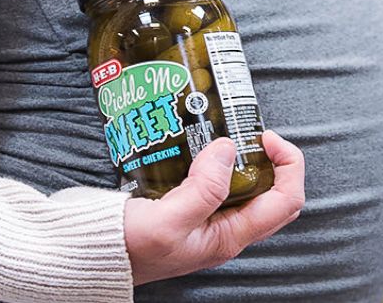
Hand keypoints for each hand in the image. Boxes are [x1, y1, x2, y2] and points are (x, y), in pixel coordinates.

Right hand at [124, 130, 304, 284]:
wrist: (94, 253)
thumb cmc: (129, 248)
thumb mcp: (168, 222)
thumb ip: (203, 190)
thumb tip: (229, 149)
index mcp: (230, 237)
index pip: (285, 201)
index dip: (288, 165)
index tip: (264, 137)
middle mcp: (225, 229)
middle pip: (273, 192)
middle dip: (270, 158)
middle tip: (247, 131)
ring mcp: (209, 218)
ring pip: (245, 184)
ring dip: (242, 156)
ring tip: (223, 130)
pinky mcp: (190, 206)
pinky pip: (216, 180)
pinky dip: (214, 159)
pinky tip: (198, 142)